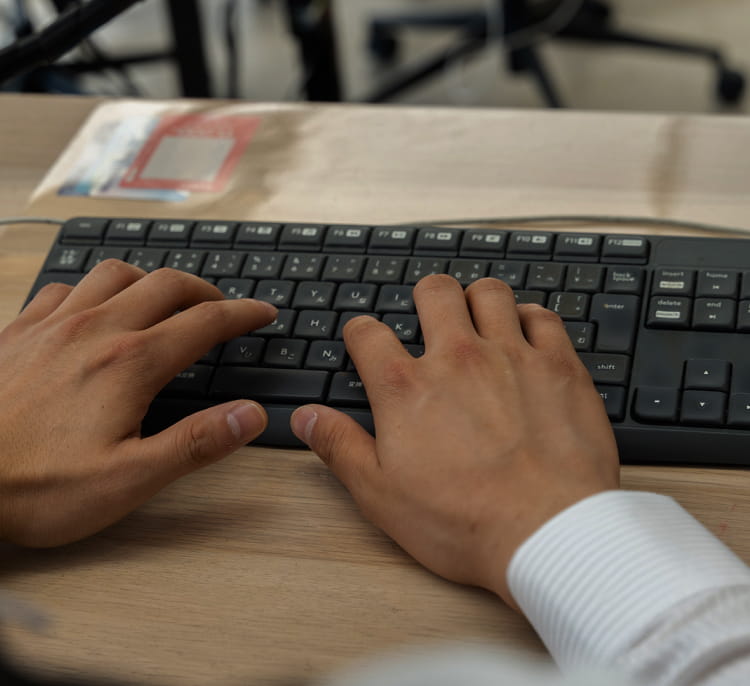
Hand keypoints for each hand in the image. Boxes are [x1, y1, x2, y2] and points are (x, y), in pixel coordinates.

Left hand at [0, 260, 276, 546]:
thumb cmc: (34, 487)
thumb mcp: (129, 480)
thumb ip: (196, 443)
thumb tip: (249, 416)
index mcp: (130, 363)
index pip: (205, 322)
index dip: (243, 314)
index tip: (263, 313)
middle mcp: (95, 330)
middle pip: (166, 285)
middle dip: (205, 290)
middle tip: (222, 306)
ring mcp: (52, 325)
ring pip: (116, 274)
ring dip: (151, 280)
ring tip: (164, 299)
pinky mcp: (17, 331)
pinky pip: (65, 287)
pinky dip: (94, 289)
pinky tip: (94, 309)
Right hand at [291, 275, 618, 606]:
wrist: (546, 533)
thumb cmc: (462, 521)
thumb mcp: (380, 494)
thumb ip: (339, 446)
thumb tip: (306, 417)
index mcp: (406, 388)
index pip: (367, 333)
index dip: (360, 332)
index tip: (365, 341)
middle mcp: (457, 358)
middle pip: (434, 293)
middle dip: (425, 297)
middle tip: (429, 315)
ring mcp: (511, 356)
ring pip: (490, 293)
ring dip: (477, 299)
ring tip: (478, 318)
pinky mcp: (558, 367)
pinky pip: (544, 317)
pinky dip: (530, 319)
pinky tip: (526, 335)